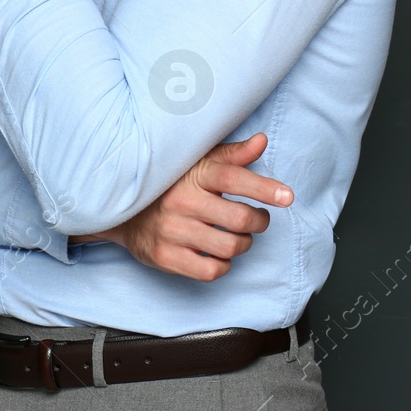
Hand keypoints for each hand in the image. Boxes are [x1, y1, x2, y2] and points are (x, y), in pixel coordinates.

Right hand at [69, 132, 294, 281]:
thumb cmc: (173, 182)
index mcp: (194, 174)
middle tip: (259, 219)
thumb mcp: (200, 163)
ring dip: (244, 244)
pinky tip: (220, 254)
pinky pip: (210, 270)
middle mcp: (182, 201)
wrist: (123, 208)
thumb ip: (233, 155)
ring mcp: (171, 230)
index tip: (287, 197)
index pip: (234, 178)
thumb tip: (262, 141)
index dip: (264, 188)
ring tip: (240, 237)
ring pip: (229, 247)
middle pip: (239, 218)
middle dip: (259, 221)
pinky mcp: (164, 256)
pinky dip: (224, 265)